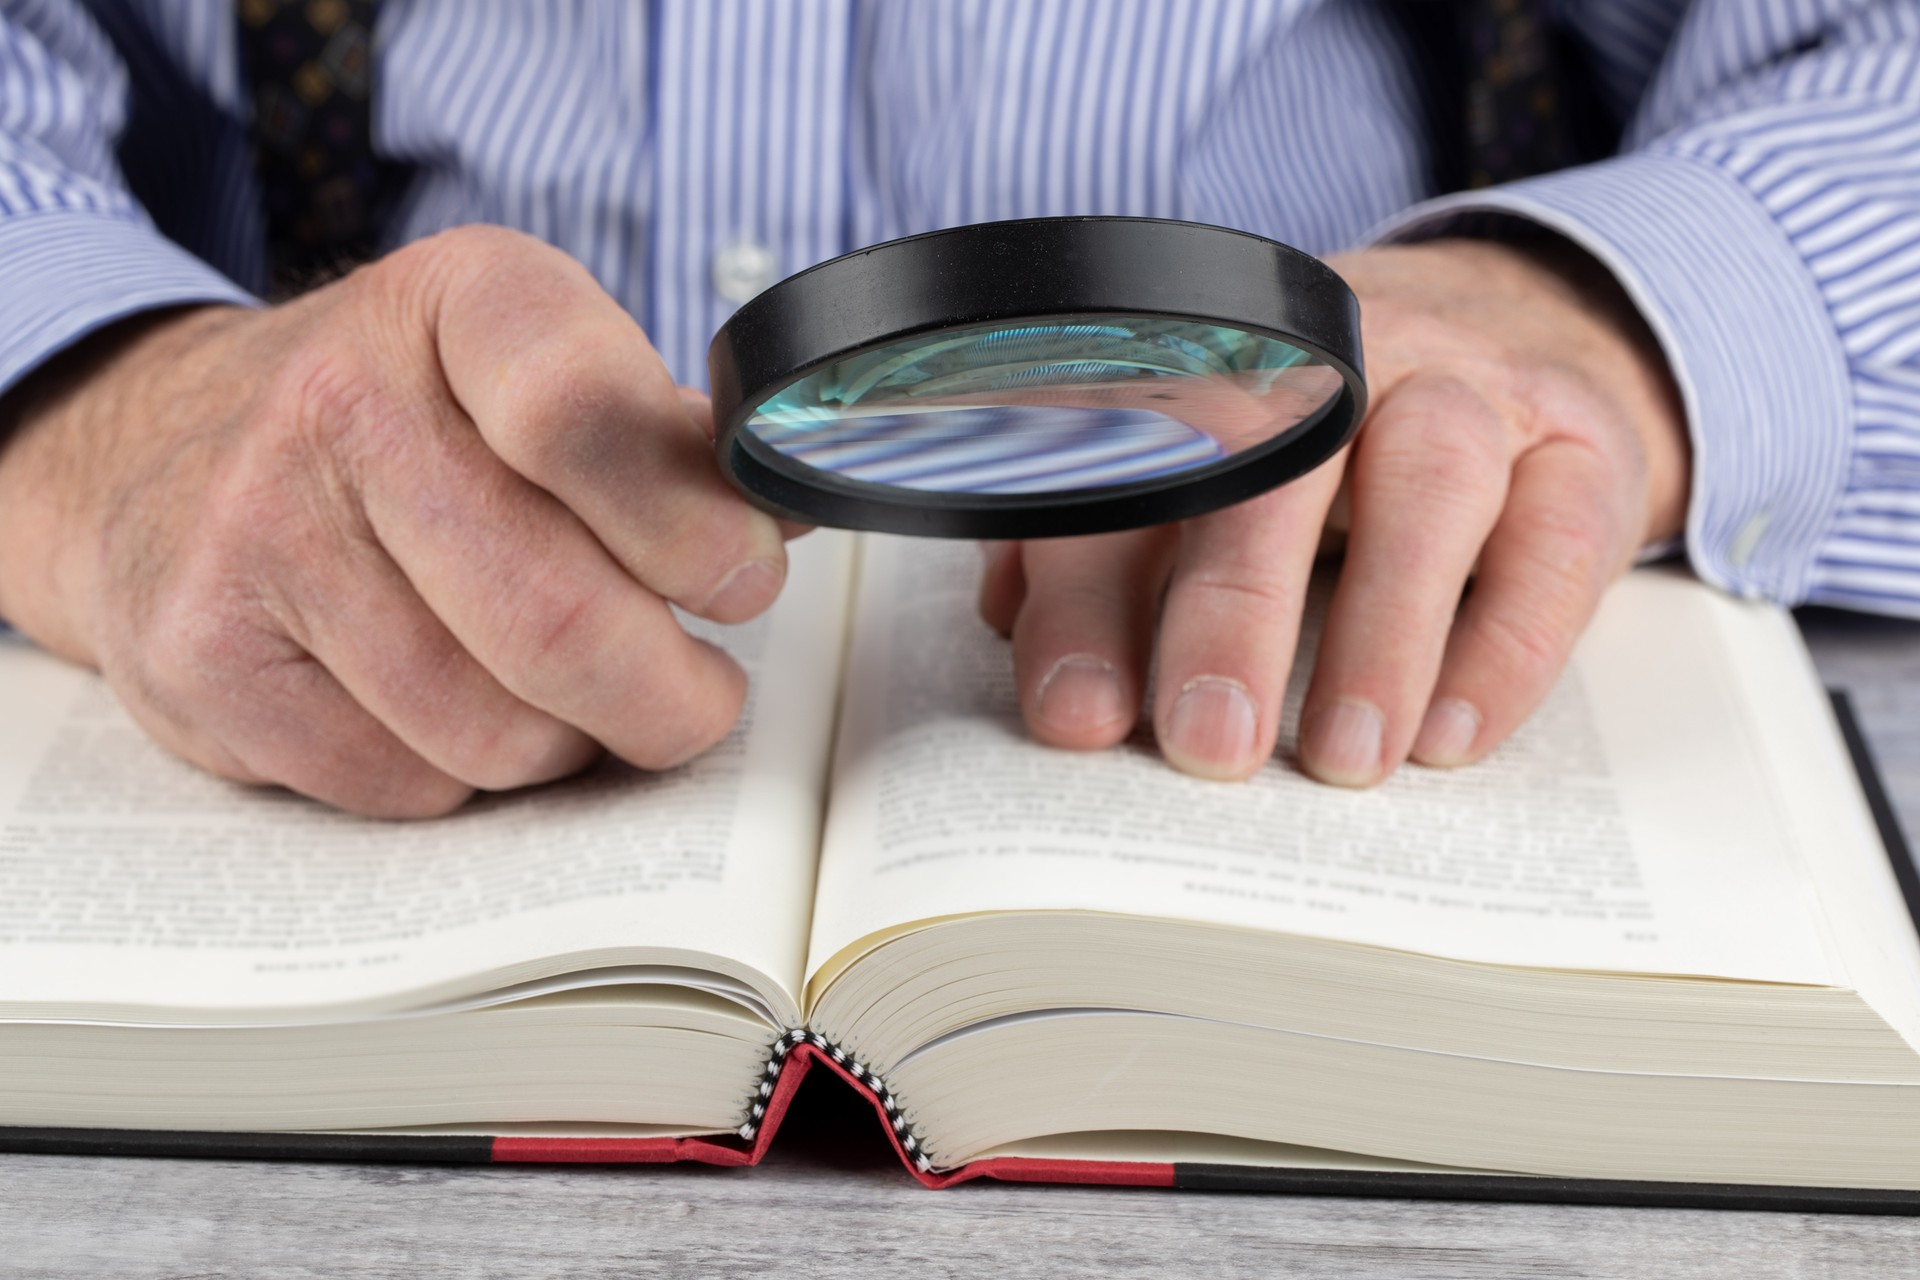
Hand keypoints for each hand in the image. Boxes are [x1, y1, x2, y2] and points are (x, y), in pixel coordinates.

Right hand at [0, 226, 788, 816]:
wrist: (164, 449)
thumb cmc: (404, 420)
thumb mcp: (538, 366)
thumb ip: (666, 440)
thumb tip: (786, 516)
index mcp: (459, 302)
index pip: (584, 413)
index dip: (693, 528)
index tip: (739, 579)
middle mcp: (338, 402)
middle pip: (557, 617)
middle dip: (668, 692)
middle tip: (695, 693)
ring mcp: (255, 533)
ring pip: (496, 727)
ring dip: (569, 741)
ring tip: (561, 690)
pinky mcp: (203, 658)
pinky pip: (408, 783)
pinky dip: (467, 775)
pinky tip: (453, 706)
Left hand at [978, 237, 1689, 784]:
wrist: (1510, 336)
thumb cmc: (1321, 444)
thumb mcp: (1202, 482)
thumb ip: (1102, 561)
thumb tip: (1046, 673)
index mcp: (1224, 361)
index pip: (1134, 466)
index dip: (1093, 590)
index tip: (1076, 716)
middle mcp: (1350, 357)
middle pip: (1283, 462)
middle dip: (1235, 609)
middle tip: (1210, 746)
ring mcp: (1475, 392)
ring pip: (1432, 483)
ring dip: (1384, 629)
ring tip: (1343, 760)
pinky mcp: (1582, 449)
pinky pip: (1559, 539)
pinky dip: (1506, 645)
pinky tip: (1448, 737)